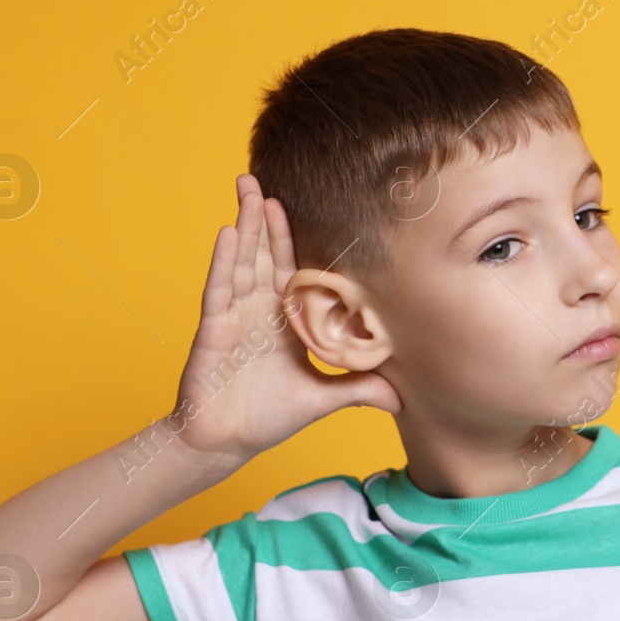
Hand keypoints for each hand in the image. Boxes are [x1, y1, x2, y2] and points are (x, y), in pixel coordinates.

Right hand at [168, 174, 401, 469]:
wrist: (225, 443)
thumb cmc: (267, 417)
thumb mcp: (323, 398)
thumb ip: (359, 389)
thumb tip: (405, 397)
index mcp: (284, 320)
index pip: (293, 269)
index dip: (296, 237)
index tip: (309, 204)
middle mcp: (258, 310)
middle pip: (263, 254)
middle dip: (263, 217)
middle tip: (265, 176)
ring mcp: (234, 316)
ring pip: (241, 261)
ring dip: (244, 225)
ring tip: (248, 189)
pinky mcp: (214, 329)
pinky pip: (219, 289)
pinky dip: (223, 261)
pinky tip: (228, 232)